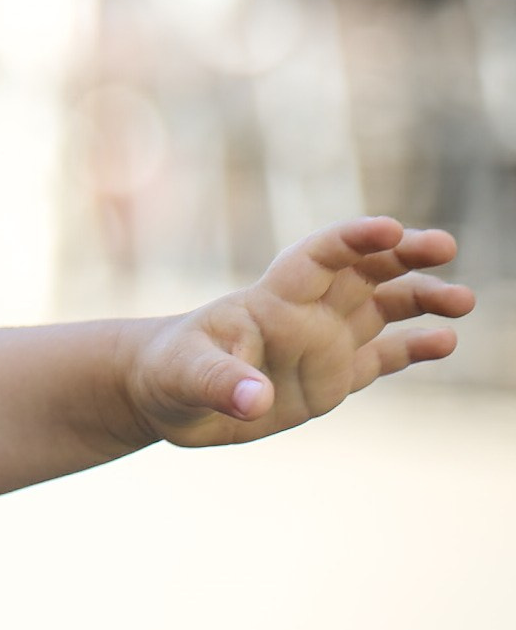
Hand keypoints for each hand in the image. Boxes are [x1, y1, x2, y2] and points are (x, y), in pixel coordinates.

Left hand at [126, 217, 473, 447]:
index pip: (319, 258)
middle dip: (403, 255)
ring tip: (462, 301)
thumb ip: (220, 383)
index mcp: (271, 301)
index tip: (390, 229)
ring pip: (382, 308)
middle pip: (363, 272)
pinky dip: (414, 348)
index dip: (352, 239)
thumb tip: (255, 401)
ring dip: (421, 299)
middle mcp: (306, 314)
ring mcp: (323, 344)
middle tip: (444, 247)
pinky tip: (445, 341)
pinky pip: (382, 357)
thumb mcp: (184, 376)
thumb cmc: (168, 373)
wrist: (167, 397)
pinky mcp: (332, 377)